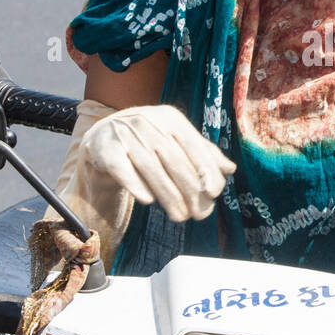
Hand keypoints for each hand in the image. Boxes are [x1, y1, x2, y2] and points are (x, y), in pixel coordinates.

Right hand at [82, 105, 235, 222]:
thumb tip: (230, 169)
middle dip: (190, 190)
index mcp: (170, 118)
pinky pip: (123, 170)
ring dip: (168, 196)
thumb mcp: (176, 141)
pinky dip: (137, 186)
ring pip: (151, 169)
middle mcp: (148, 122)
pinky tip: (149, 201)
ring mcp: (124, 134)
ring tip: (180, 217)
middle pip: (174, 160)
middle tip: (200, 214)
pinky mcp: (105, 150)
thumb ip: (202, 153)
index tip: (214, 192)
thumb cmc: (148, 141)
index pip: (193, 144)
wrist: (104, 137)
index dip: (205, 169)